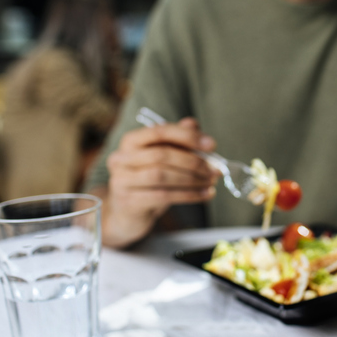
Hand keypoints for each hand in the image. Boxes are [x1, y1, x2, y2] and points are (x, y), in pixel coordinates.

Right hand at [102, 117, 218, 246]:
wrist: (128, 212)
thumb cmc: (149, 180)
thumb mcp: (163, 159)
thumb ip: (177, 140)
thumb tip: (195, 124)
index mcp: (131, 141)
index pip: (160, 132)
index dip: (187, 136)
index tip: (212, 145)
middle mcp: (121, 158)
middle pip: (161, 155)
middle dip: (193, 161)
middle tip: (216, 169)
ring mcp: (122, 180)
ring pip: (162, 176)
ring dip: (192, 179)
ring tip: (211, 182)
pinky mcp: (129, 201)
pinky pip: (163, 196)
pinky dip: (189, 195)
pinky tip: (205, 195)